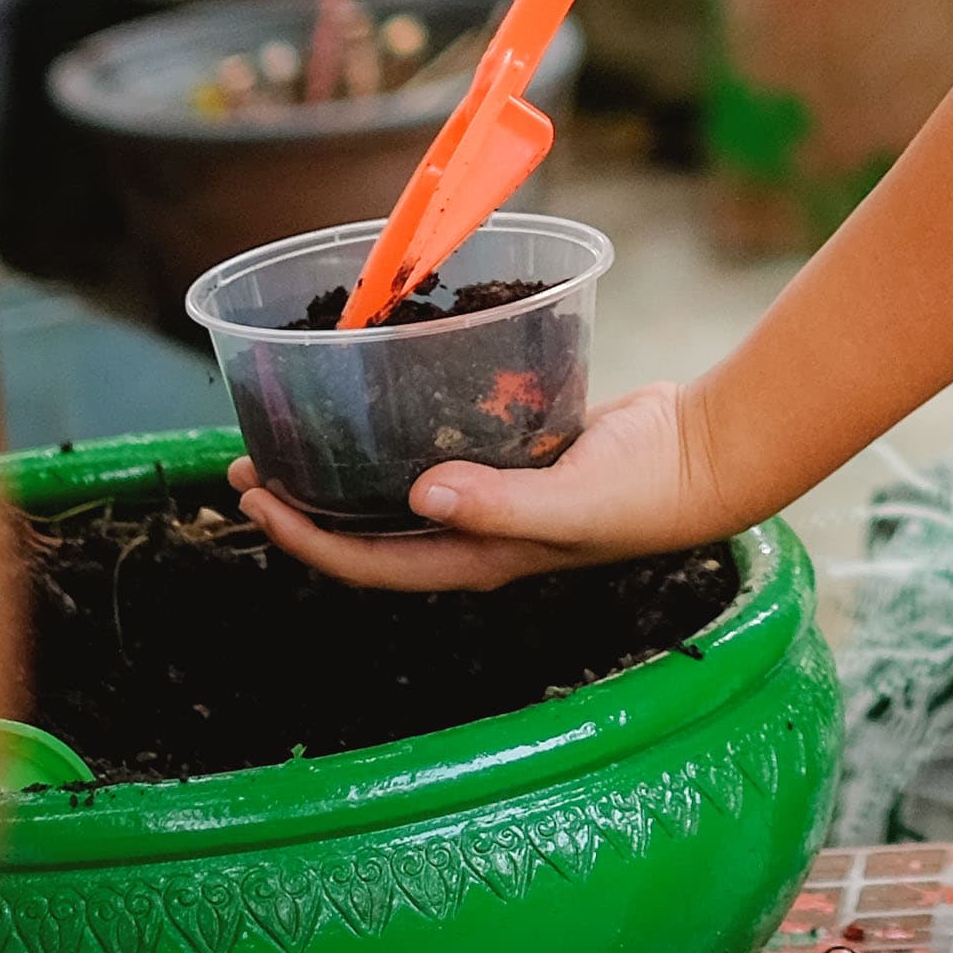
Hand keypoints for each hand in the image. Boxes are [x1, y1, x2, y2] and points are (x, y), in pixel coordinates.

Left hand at [230, 382, 724, 592]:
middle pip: (368, 529)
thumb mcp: (571, 503)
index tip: (255, 498)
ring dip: (345, 465)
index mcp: (476, 558)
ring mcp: (494, 491)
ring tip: (300, 428)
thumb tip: (419, 499)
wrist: (702, 455)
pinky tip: (387, 390)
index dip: (304, 537)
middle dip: (305, 503)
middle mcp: (474, 531)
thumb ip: (499, 503)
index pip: (368, 562)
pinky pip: (443, 442)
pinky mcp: (517, 449)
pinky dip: (404, 425)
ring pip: (399, 486)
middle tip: (250, 461)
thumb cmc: (642, 491)